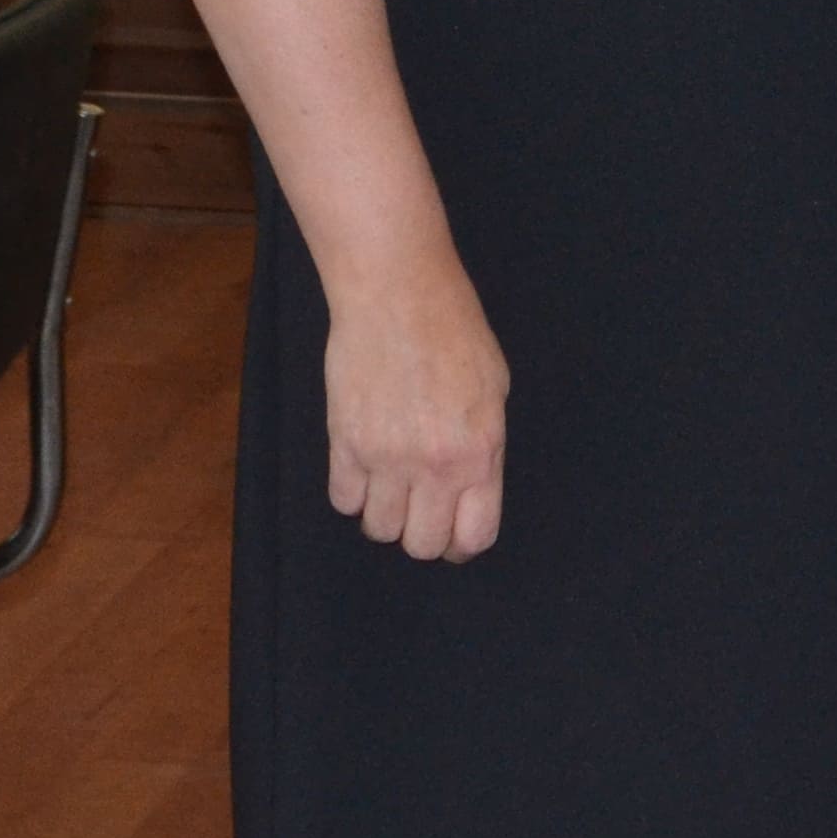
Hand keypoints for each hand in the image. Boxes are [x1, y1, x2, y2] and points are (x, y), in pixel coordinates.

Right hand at [324, 260, 509, 559]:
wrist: (397, 293)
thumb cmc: (454, 329)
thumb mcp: (494, 389)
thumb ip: (484, 445)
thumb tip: (470, 487)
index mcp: (479, 453)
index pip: (472, 536)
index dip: (461, 543)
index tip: (452, 534)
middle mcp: (434, 466)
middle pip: (421, 545)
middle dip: (422, 533)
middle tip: (419, 509)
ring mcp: (385, 458)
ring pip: (379, 529)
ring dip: (385, 514)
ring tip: (388, 485)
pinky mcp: (344, 443)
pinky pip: (343, 499)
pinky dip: (352, 492)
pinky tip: (362, 468)